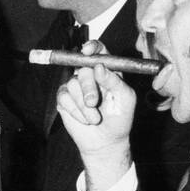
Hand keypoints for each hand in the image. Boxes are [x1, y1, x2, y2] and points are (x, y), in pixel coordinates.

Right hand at [55, 61, 136, 190]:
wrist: (106, 142)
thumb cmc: (120, 119)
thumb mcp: (125, 98)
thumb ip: (114, 80)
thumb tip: (99, 66)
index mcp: (107, 71)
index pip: (98, 51)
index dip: (92, 47)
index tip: (87, 51)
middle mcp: (90, 76)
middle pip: (82, 68)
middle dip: (87, 86)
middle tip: (93, 102)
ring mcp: (76, 87)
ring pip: (72, 84)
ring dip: (83, 104)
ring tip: (94, 118)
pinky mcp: (64, 99)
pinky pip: (64, 97)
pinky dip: (75, 110)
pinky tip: (84, 120)